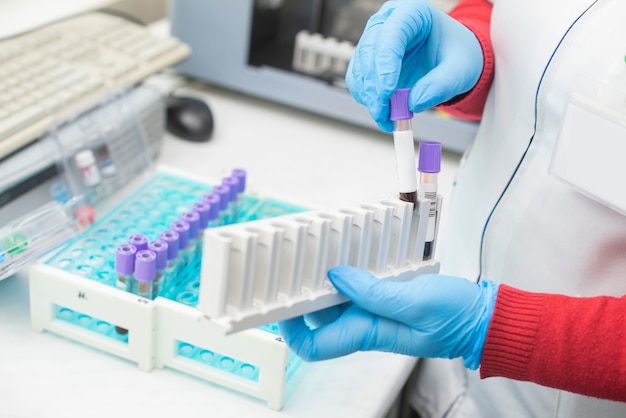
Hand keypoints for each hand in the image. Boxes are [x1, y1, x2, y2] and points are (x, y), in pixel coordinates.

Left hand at [279, 265, 497, 368]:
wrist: (480, 317)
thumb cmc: (454, 317)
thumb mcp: (414, 303)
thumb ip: (373, 292)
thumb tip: (335, 278)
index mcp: (366, 333)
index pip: (313, 345)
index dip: (290, 329)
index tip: (280, 304)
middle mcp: (364, 324)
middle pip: (317, 315)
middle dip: (303, 292)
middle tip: (296, 264)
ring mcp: (373, 310)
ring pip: (335, 297)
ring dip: (326, 277)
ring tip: (321, 252)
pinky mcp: (384, 298)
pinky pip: (357, 285)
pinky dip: (350, 270)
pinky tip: (352, 252)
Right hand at [346, 0, 483, 130]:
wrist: (452, 58)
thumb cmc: (457, 54)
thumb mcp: (459, 70)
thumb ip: (440, 86)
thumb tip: (413, 104)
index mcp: (412, 12)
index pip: (391, 35)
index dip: (385, 65)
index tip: (387, 93)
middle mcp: (387, 22)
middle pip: (369, 52)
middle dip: (374, 88)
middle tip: (384, 114)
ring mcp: (374, 40)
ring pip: (360, 69)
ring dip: (369, 97)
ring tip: (388, 118)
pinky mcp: (367, 60)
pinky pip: (358, 81)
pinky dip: (367, 99)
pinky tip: (383, 112)